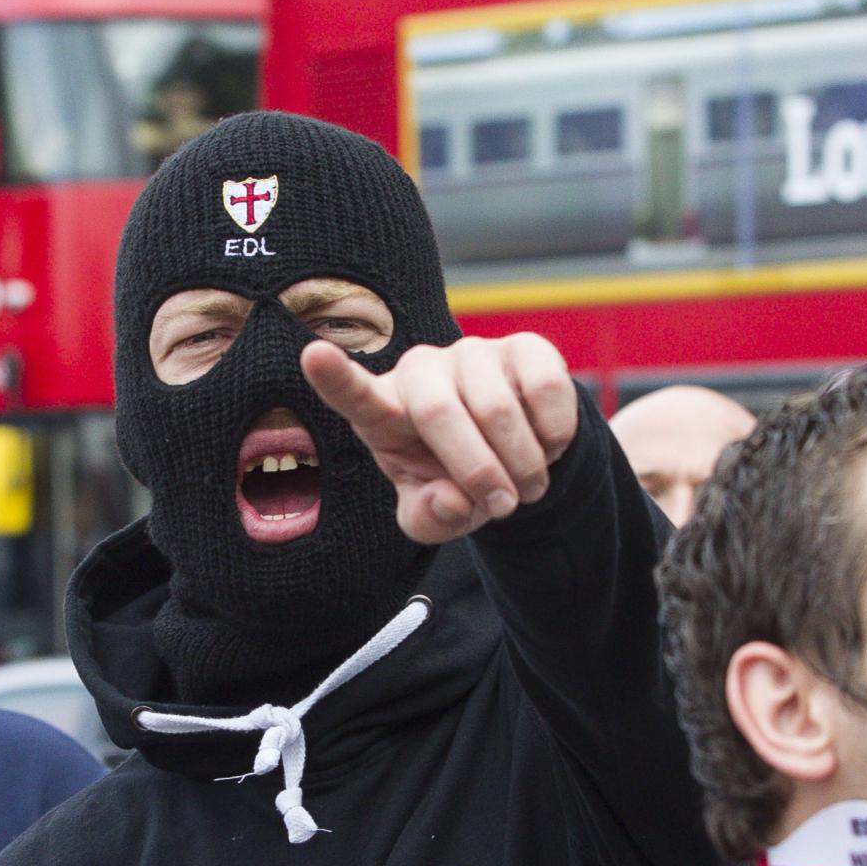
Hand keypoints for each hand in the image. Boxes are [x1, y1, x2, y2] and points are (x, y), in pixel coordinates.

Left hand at [302, 333, 579, 543]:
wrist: (514, 453)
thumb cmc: (455, 480)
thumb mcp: (432, 515)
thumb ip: (429, 518)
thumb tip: (453, 500)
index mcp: (384, 413)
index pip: (354, 395)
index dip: (335, 377)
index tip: (312, 355)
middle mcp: (422, 371)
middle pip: (439, 414)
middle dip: (477, 471)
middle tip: (504, 507)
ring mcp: (473, 352)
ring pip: (497, 408)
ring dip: (523, 465)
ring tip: (528, 488)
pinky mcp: (524, 346)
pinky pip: (545, 389)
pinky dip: (554, 436)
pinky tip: (547, 445)